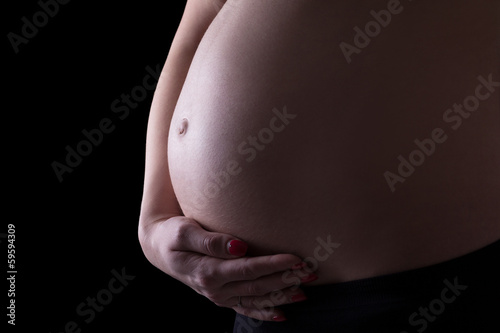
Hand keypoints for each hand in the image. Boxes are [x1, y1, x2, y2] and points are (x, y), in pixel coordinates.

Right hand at [139, 216, 316, 320]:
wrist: (160, 248)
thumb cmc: (173, 234)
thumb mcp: (185, 232)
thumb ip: (211, 241)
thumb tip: (239, 246)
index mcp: (208, 272)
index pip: (248, 269)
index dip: (273, 264)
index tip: (295, 258)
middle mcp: (216, 289)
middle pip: (257, 286)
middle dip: (286, 279)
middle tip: (311, 271)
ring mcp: (219, 296)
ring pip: (256, 298)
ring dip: (282, 296)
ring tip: (305, 291)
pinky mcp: (222, 296)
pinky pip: (246, 308)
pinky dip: (264, 312)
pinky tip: (282, 315)